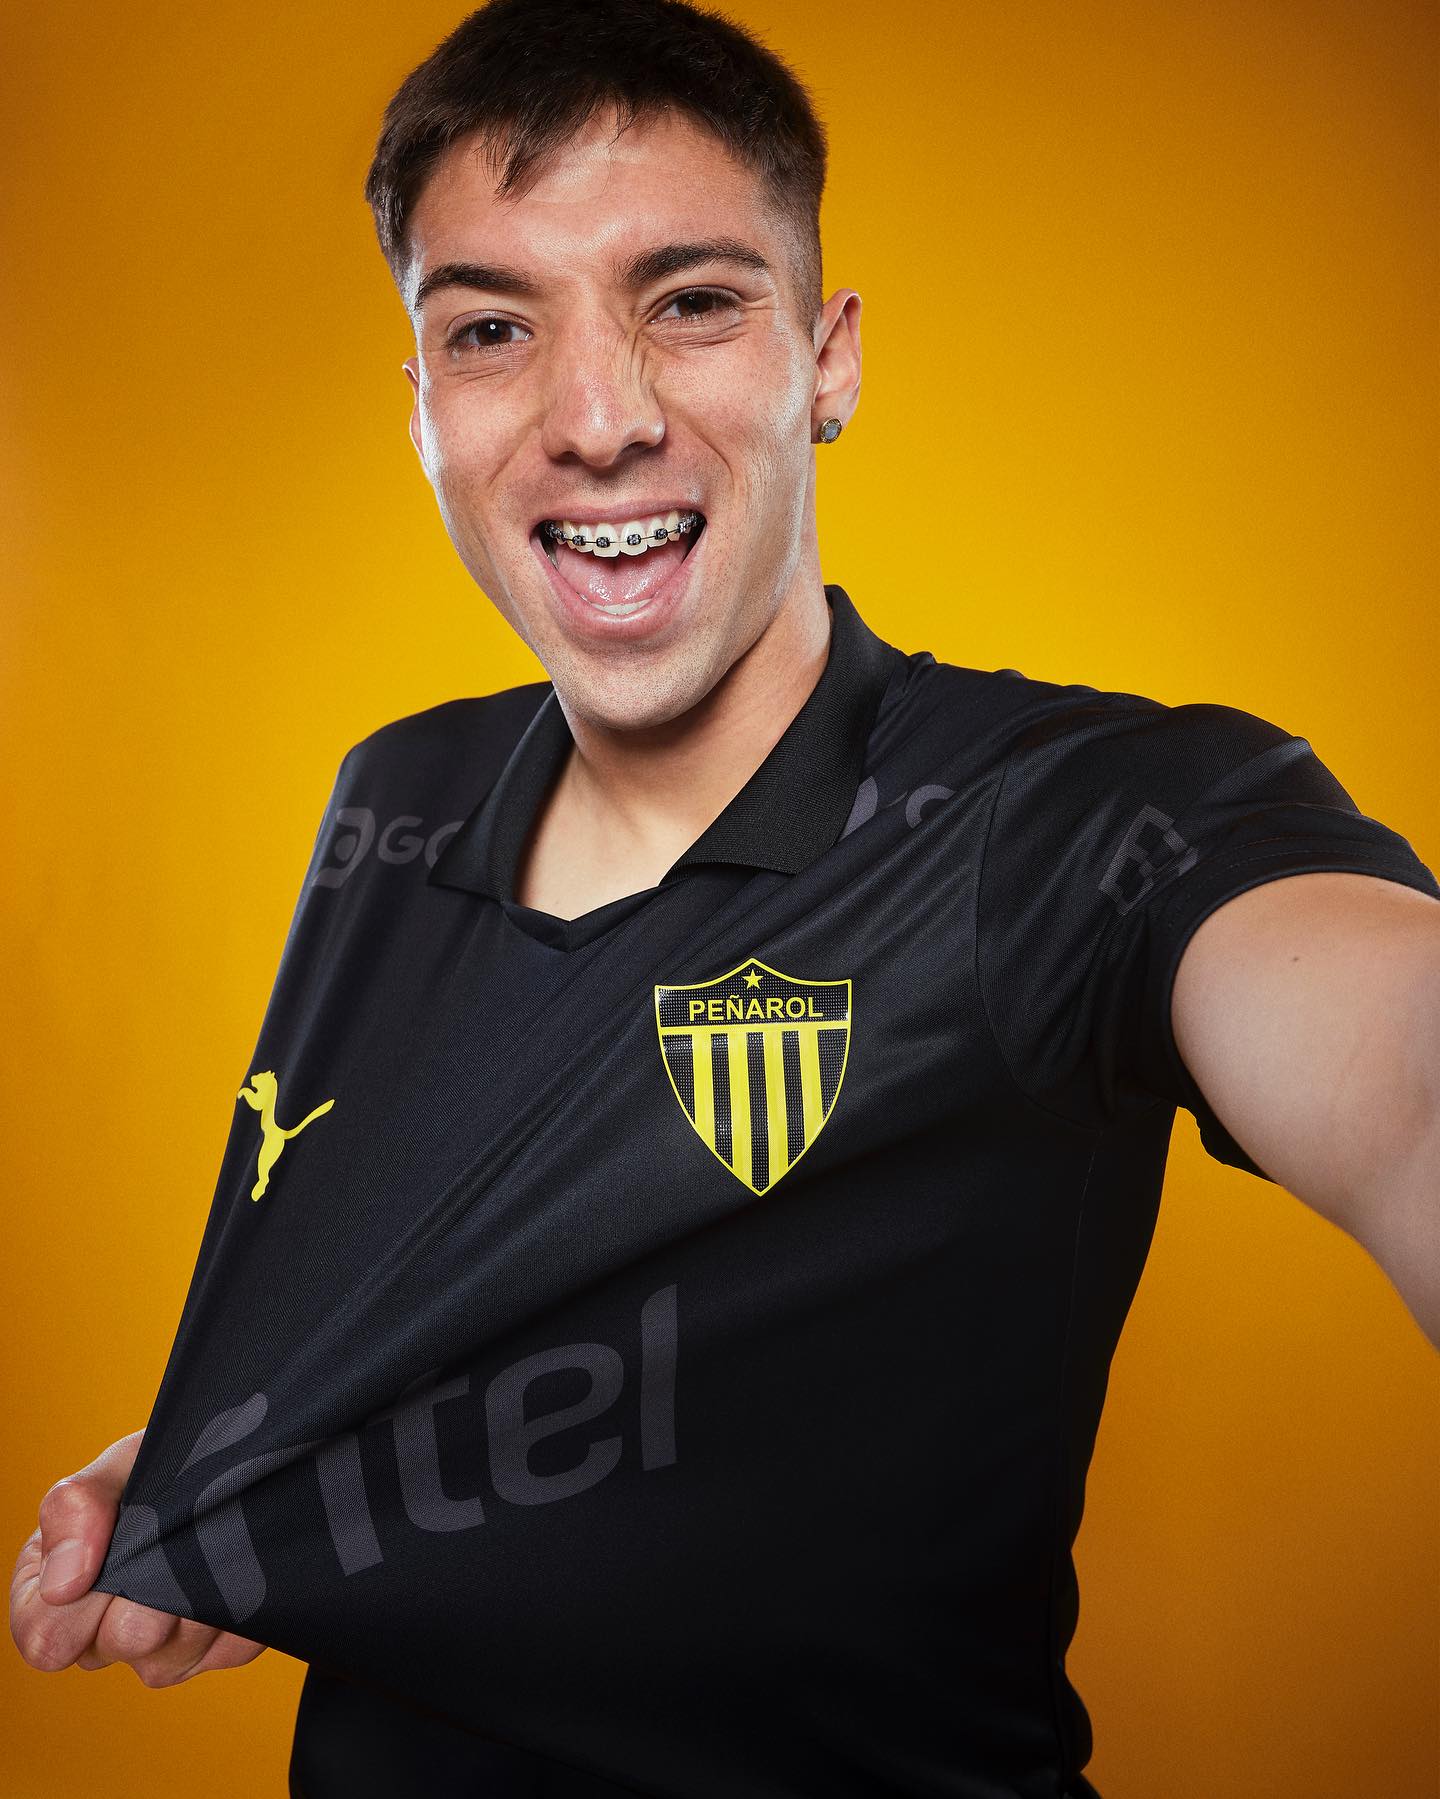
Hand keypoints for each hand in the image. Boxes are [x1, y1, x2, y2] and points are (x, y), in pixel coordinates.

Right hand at [10, 1430, 264, 1685]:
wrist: (237, 1460)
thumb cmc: (164, 1466)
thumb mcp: (116, 1468)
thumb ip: (74, 1508)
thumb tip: (60, 1586)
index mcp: (57, 1594)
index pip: (46, 1639)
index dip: (77, 1607)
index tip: (114, 1551)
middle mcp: (104, 1635)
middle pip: (117, 1646)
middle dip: (146, 1592)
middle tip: (169, 1539)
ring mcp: (163, 1650)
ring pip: (169, 1658)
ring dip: (195, 1593)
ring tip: (207, 1542)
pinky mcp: (219, 1648)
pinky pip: (226, 1648)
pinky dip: (238, 1604)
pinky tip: (236, 1565)